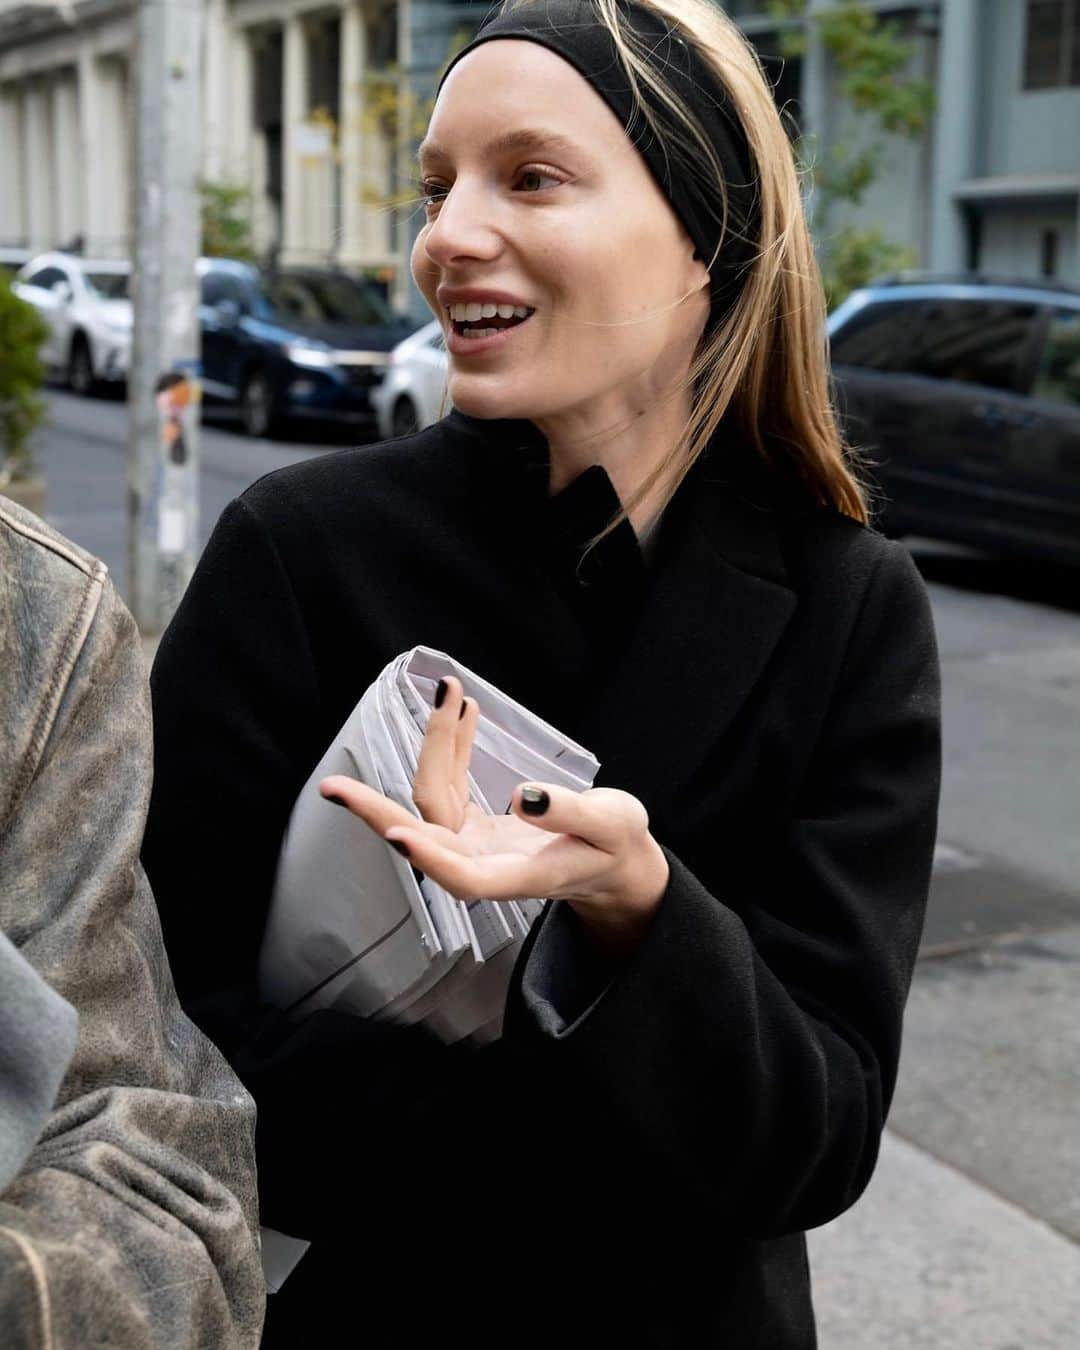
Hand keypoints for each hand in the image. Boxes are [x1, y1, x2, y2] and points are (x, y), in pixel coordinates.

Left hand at [319, 676, 668, 956]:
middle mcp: (483, 863)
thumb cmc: (615, 847)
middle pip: (423, 832)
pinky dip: (451, 746)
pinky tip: (460, 712)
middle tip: (332, 787)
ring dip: (434, 744)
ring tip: (448, 691)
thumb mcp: (611, 825)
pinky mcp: (472, 826)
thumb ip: (568, 812)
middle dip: (376, 809)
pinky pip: (449, 783)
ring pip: (432, 797)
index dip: (429, 857)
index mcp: (515, 875)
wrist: (611, 863)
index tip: (398, 835)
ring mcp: (472, 844)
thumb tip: (522, 795)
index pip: (462, 876)